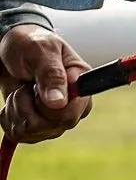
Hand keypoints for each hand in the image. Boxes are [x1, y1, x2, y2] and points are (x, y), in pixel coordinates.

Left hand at [0, 25, 90, 143]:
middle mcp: (72, 106)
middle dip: (27, 107)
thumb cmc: (30, 44)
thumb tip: (59, 103)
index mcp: (81, 87)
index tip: (35, 88)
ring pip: (33, 133)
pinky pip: (20, 135)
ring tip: (20, 90)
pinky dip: (9, 119)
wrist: (11, 50)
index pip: (71, 115)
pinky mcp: (37, 125)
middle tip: (26, 86)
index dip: (48, 108)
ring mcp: (55, 118)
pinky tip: (15, 102)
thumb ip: (51, 75)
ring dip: (17, 111)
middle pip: (51, 127)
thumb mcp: (40, 52)